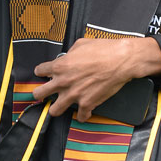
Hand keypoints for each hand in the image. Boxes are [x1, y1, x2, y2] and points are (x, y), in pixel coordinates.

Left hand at [32, 37, 160, 121]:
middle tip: (43, 93)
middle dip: (40, 93)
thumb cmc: (103, 49)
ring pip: (54, 111)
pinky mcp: (87, 104)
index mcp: (60, 66)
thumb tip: (67, 57)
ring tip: (60, 105)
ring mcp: (74, 95)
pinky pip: (80, 116)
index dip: (42, 71)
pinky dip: (83, 114)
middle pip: (40, 93)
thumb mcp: (81, 44)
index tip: (44, 73)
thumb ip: (69, 53)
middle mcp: (63, 82)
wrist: (121, 60)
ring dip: (57, 107)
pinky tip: (85, 110)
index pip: (40, 71)